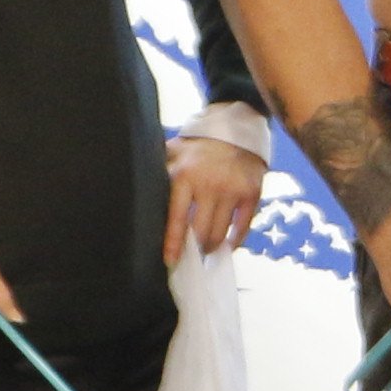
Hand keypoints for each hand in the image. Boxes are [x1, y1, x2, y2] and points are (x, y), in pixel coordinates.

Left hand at [164, 133, 268, 263]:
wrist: (235, 129)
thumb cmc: (198, 146)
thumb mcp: (173, 153)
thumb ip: (160, 172)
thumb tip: (139, 197)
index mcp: (185, 176)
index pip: (178, 218)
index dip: (174, 243)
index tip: (171, 261)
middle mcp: (209, 185)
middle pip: (201, 231)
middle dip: (195, 249)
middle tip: (191, 257)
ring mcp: (233, 190)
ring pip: (221, 233)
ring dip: (212, 247)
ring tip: (207, 251)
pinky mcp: (251, 193)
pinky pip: (242, 227)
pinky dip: (235, 240)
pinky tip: (228, 245)